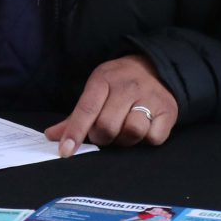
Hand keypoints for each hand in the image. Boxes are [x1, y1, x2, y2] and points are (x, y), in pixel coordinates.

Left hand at [44, 55, 177, 155]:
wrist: (155, 68)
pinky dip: (146, 140)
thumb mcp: (95, 90)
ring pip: (132, 132)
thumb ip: (75, 116)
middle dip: (101, 137)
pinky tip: (143, 129)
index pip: (86, 110)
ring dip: (124, 139)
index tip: (65, 151)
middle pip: (107, 126)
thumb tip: (51, 137)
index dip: (75, 133)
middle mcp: (127, 87)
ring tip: (123, 130)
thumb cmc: (118, 84)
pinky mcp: (168, 111)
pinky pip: (154, 138)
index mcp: (103, 80)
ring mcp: (150, 98)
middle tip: (104, 133)